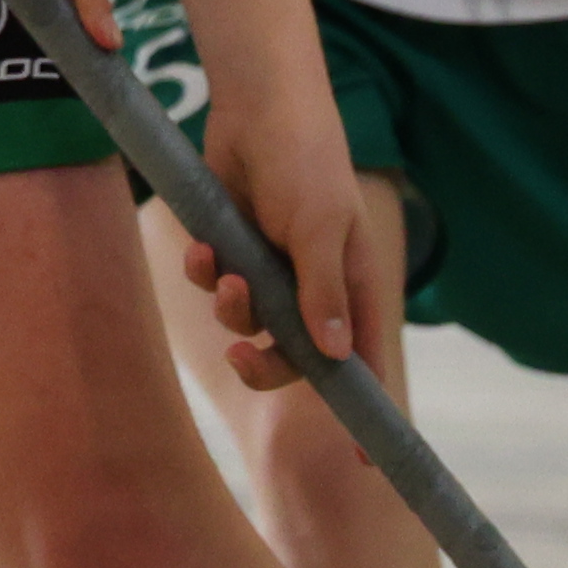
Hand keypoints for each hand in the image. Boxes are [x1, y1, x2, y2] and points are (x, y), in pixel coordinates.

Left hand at [189, 77, 375, 396]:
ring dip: (232, 310)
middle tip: (241, 356)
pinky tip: (202, 251)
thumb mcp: (319, 228)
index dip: (362, 410)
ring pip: (248, 324)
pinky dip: (207, 275)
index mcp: (352, 285)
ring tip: (225, 274)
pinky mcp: (232, 249)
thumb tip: (336, 359)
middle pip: (293, 359)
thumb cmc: (305, 161)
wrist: (256, 105)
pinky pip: (216, 286)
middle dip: (265, 364)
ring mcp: (272, 270)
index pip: (362, 361)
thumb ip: (322, 293)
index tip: (365, 462)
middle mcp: (313, 286)